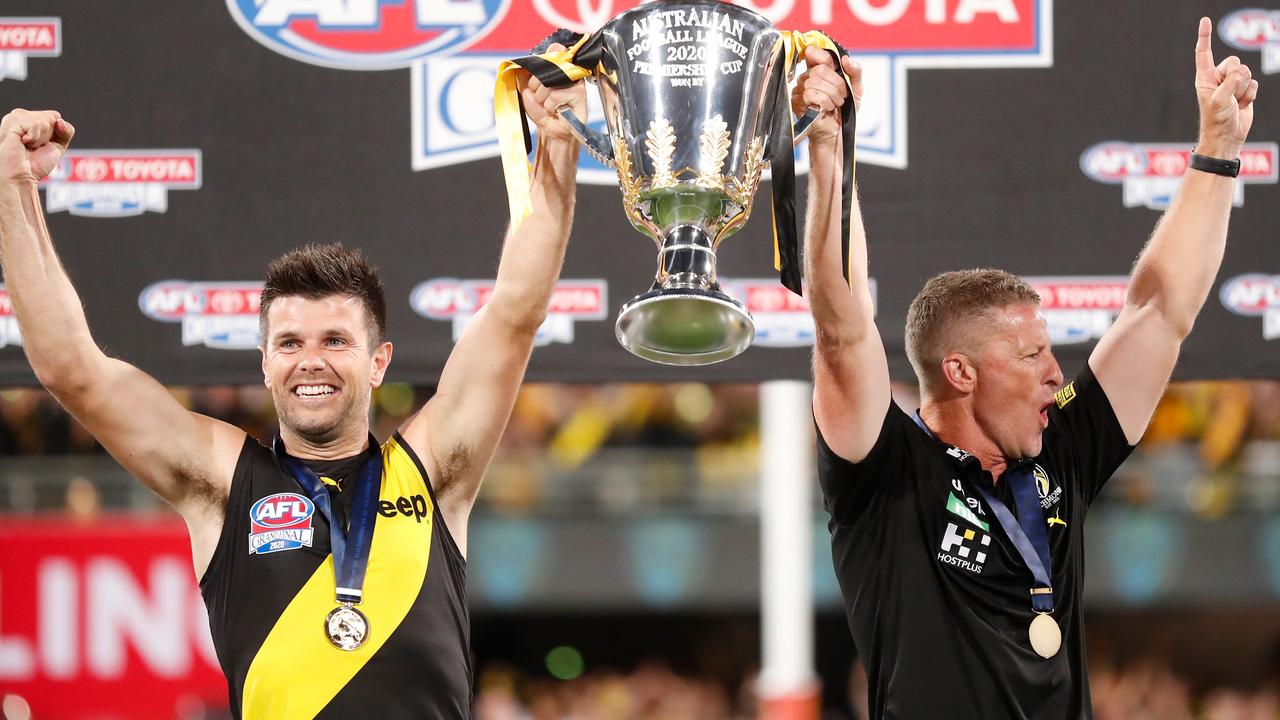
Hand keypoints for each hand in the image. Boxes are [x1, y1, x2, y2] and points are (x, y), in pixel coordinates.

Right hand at [0, 109, 73, 183]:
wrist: (21, 177)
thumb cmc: (35, 164)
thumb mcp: (58, 145)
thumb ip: (66, 131)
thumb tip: (59, 120)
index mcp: (30, 118)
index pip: (56, 117)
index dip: (56, 134)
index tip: (41, 145)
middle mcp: (21, 115)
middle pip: (53, 117)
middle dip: (49, 136)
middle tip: (33, 147)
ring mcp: (15, 117)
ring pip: (45, 120)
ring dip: (41, 138)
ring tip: (27, 145)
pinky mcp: (12, 122)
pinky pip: (36, 124)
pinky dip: (35, 138)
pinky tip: (23, 143)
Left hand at [520, 44, 586, 146]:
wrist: (551, 131)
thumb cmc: (542, 110)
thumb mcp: (528, 89)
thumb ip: (528, 72)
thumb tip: (527, 62)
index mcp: (560, 65)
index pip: (555, 49)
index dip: (541, 64)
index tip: (536, 81)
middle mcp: (571, 70)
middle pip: (546, 67)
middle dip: (536, 86)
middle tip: (541, 98)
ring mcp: (577, 81)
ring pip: (548, 83)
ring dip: (542, 99)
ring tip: (548, 106)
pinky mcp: (580, 94)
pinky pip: (555, 95)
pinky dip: (550, 106)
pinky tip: (556, 111)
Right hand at [792, 47, 859, 146]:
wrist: (838, 132)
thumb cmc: (844, 111)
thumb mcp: (856, 88)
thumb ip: (855, 71)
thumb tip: (846, 59)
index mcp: (818, 70)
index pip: (813, 53)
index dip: (825, 58)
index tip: (836, 68)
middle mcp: (807, 78)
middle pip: (819, 69)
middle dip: (836, 83)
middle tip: (842, 95)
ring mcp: (800, 90)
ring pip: (814, 82)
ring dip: (832, 94)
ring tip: (836, 104)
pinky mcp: (797, 103)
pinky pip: (811, 94)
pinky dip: (825, 101)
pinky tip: (827, 108)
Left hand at [1194, 17, 1257, 157]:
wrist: (1228, 136)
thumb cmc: (1216, 120)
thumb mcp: (1219, 99)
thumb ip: (1230, 82)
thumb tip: (1240, 73)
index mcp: (1205, 78)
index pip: (1204, 53)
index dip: (1205, 36)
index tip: (1205, 20)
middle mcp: (1218, 78)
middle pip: (1234, 61)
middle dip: (1235, 78)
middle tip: (1229, 95)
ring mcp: (1232, 84)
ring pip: (1246, 72)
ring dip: (1243, 89)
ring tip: (1234, 102)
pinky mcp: (1244, 90)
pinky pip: (1254, 83)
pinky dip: (1250, 95)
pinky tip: (1242, 105)